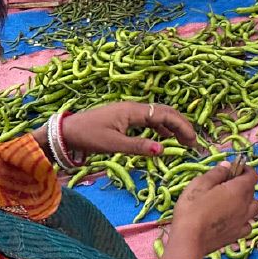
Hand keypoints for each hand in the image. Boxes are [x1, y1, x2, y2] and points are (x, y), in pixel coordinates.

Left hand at [57, 102, 198, 157]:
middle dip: (181, 126)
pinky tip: (164, 138)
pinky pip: (148, 120)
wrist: (64, 132)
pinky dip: (160, 128)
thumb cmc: (87, 137)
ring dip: (172, 127)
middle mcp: (134, 108)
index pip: (166, 115)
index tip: (193, 140)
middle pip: (165, 112)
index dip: (182, 126)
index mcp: (133, 111)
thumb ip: (138, 147)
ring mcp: (129, 112)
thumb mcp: (113, 145)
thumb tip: (163, 150)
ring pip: (158, 115)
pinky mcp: (124, 118)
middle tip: (192, 142)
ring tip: (182, 141)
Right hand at [170, 163, 257, 255]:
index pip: (253, 175)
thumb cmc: (192, 209)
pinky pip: (248, 224)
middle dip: (243, 184)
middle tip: (226, 185)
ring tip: (231, 202)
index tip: (234, 168)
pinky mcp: (237, 235)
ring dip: (246, 202)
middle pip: (252, 190)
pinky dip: (243, 220)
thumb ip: (216, 173)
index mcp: (239, 190)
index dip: (245, 169)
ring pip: (254, 207)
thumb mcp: (200, 184)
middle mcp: (246, 205)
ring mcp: (243, 221)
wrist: (189, 241)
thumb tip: (228, 166)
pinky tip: (232, 220)